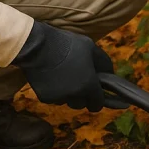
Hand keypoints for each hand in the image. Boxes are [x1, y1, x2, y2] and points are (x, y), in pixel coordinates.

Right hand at [10, 20, 124, 111]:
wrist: (38, 46)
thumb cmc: (67, 44)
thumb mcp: (90, 47)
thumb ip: (103, 63)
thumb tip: (110, 74)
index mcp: (89, 85)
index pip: (97, 104)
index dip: (97, 100)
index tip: (95, 94)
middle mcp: (75, 95)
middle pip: (82, 104)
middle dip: (82, 97)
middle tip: (77, 82)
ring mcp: (59, 98)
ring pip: (67, 102)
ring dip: (68, 95)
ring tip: (63, 77)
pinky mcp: (45, 98)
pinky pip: (54, 99)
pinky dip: (54, 92)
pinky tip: (51, 77)